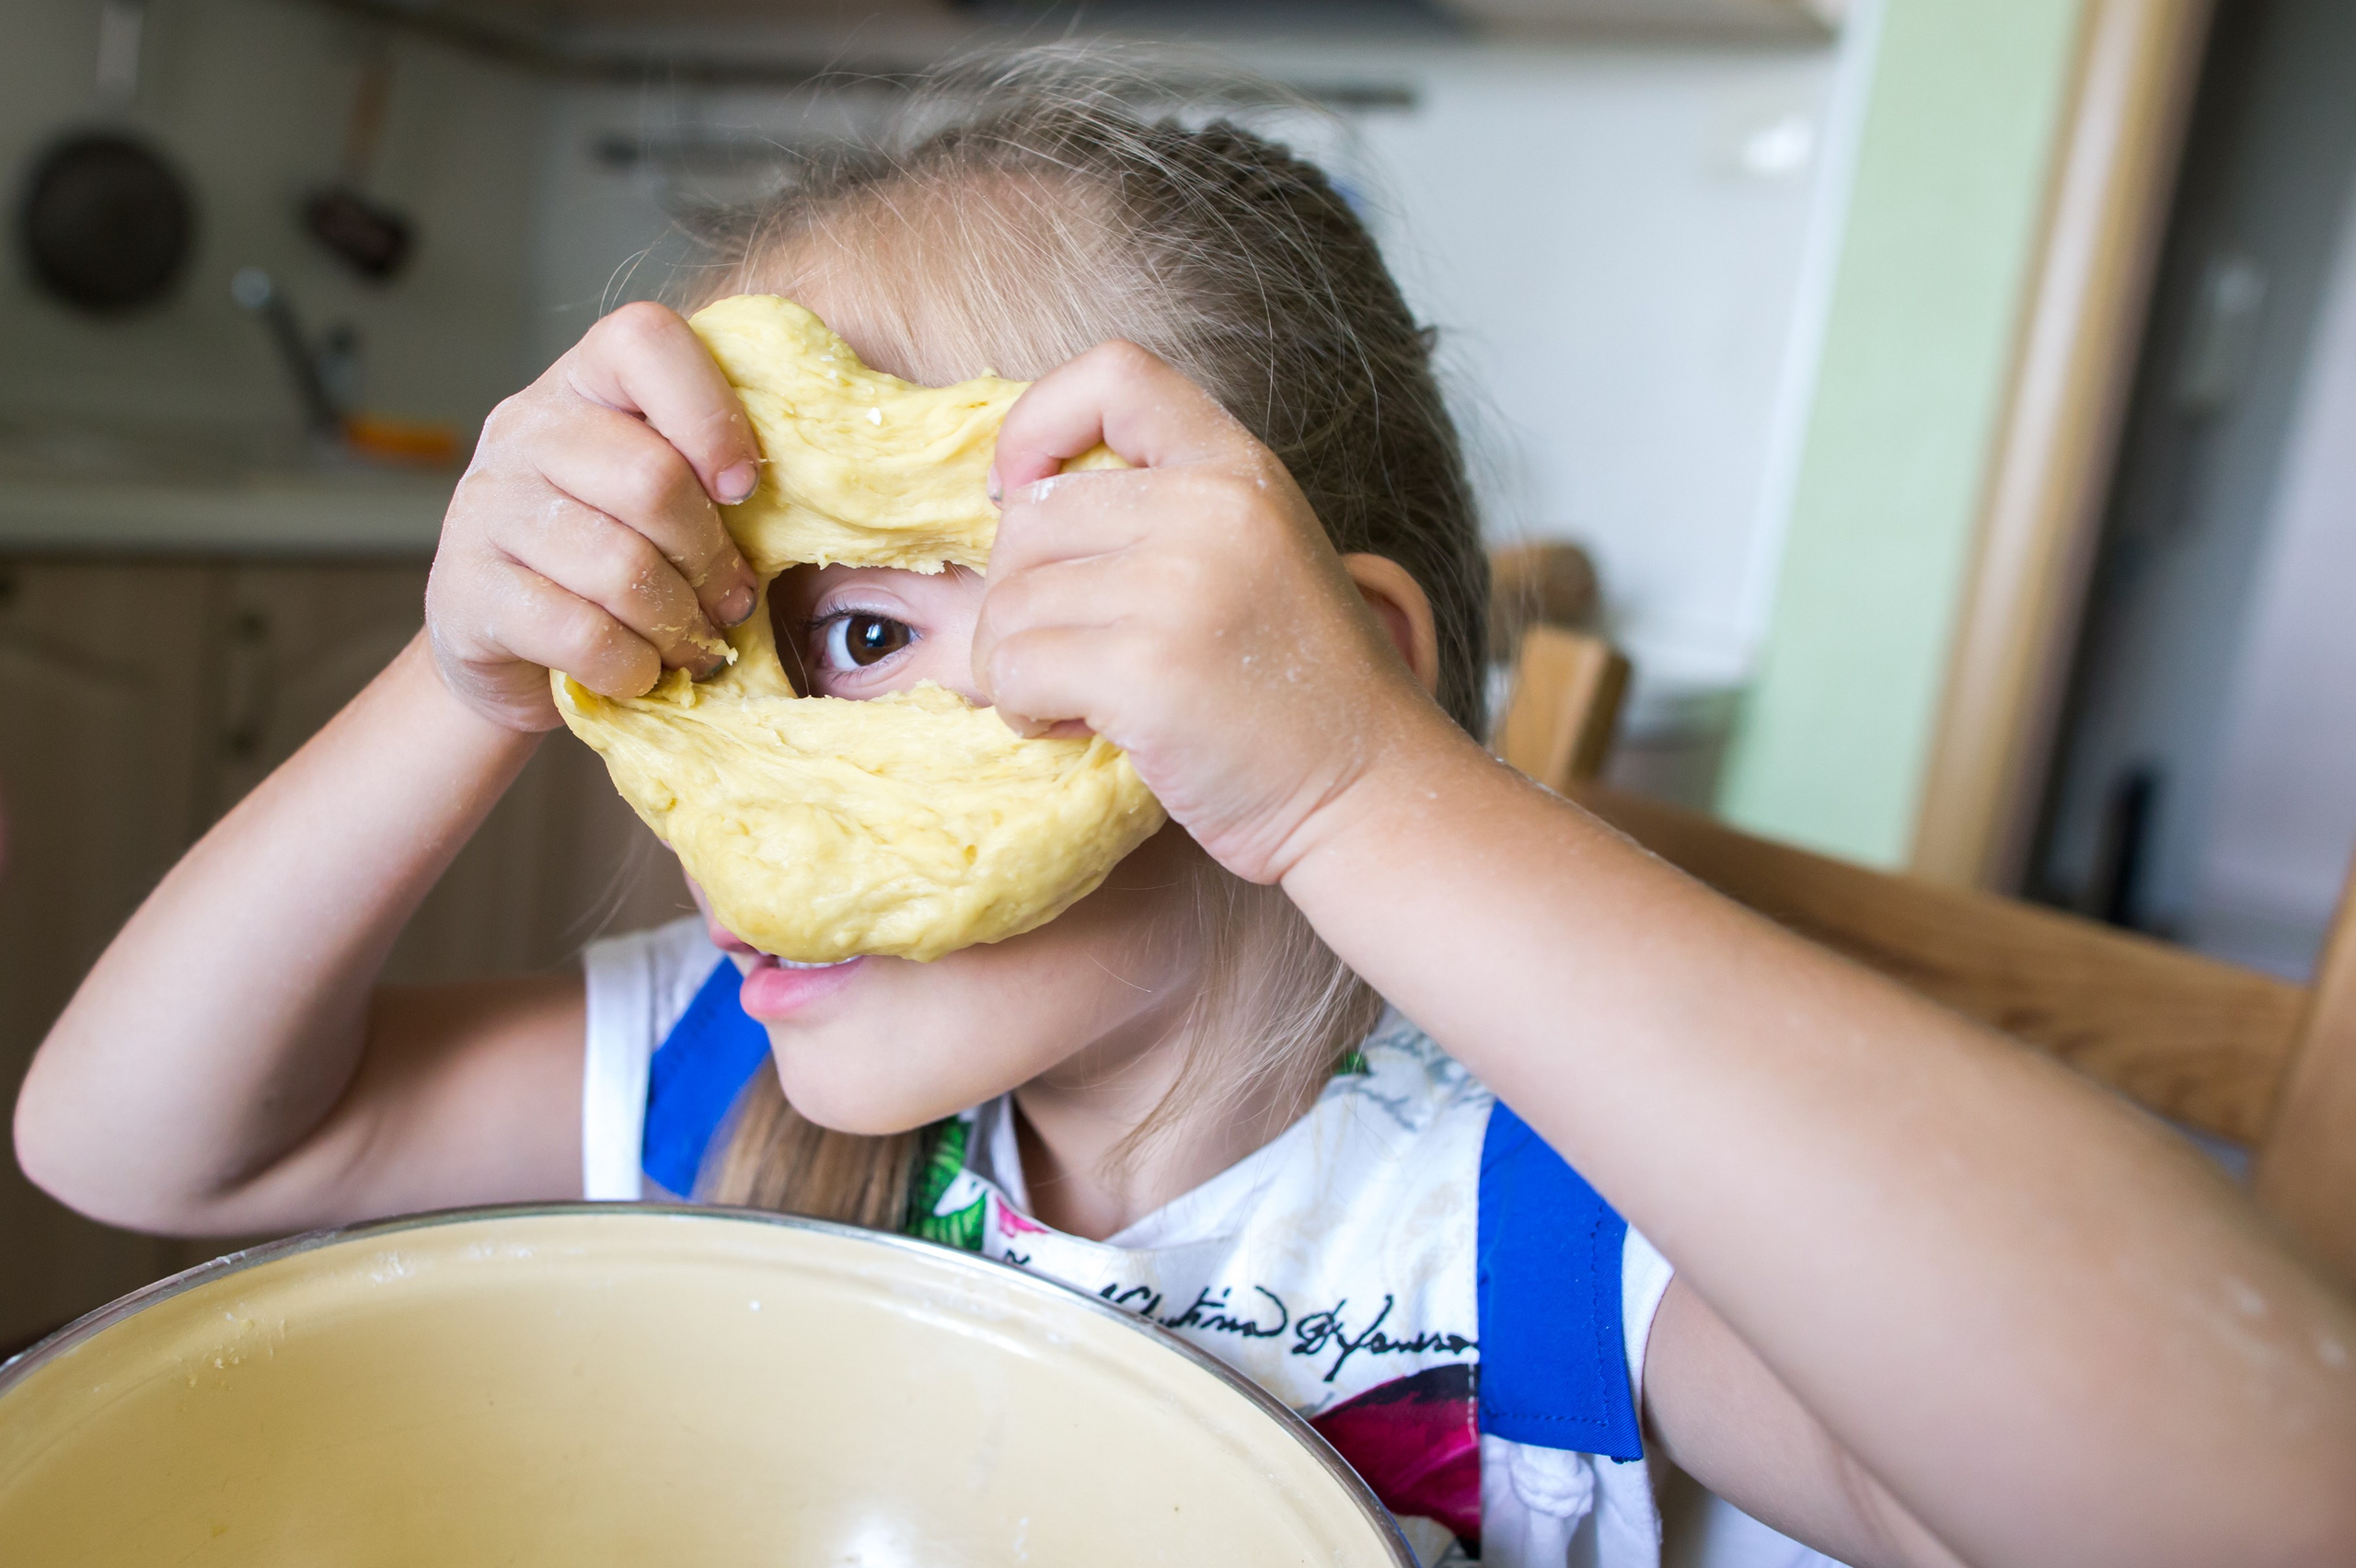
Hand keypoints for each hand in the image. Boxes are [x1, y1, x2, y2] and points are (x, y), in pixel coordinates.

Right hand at [425, 302, 764, 731]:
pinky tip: (640, 669)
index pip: (647, 340)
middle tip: (732, 600)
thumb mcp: (661, 498)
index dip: (711, 413)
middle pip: (651, 478)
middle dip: (710, 556)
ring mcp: (485, 505)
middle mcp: (524, 427)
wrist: (505, 643)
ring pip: (619, 566)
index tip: (744, 488)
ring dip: (677, 621)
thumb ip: (712, 475)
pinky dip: (630, 664)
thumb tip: (822, 494)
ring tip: (693, 643)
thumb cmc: (613, 557)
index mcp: (584, 381)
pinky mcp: (465, 589)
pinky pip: (579, 632)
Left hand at [974, 341, 1458, 884]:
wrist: (1369, 793)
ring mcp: (1181, 585)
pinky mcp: (1147, 668)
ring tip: (1082, 702)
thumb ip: (1148, 525)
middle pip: (1028, 517)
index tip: (1025, 493)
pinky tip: (1079, 730)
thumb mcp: (1245, 562)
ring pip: (1006, 602)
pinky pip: (1011, 670)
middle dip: (1021, 598)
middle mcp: (1213, 508)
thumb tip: (988, 535)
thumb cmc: (1295, 698)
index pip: (1115, 373)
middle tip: (1073, 657)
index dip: (1039, 423)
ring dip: (1016, 667)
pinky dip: (1022, 711)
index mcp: (1239, 469)